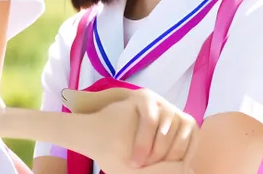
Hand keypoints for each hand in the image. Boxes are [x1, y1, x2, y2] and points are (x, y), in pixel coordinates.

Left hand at [62, 87, 197, 169]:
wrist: (135, 119)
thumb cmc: (115, 118)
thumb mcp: (101, 108)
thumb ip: (87, 103)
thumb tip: (68, 96)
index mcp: (142, 97)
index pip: (149, 118)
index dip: (143, 142)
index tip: (134, 164)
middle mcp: (163, 102)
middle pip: (167, 129)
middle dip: (157, 153)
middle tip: (146, 170)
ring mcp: (177, 112)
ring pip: (182, 135)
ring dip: (172, 156)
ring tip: (160, 170)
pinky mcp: (189, 123)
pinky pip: (193, 138)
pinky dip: (188, 153)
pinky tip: (175, 167)